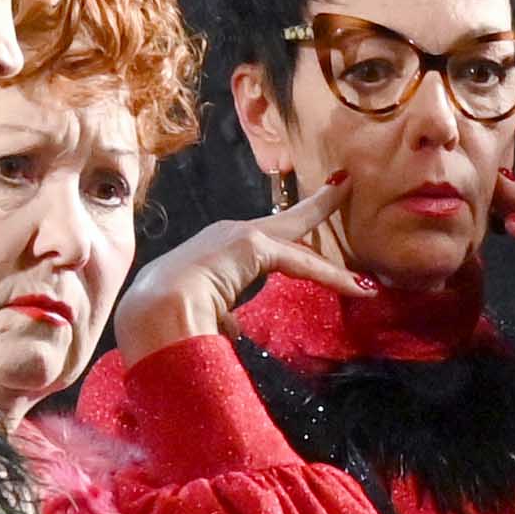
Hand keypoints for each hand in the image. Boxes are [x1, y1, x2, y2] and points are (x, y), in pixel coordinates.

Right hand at [112, 196, 367, 358]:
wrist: (154, 314)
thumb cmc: (168, 320)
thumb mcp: (200, 317)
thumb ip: (221, 317)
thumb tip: (232, 329)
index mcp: (213, 255)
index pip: (260, 246)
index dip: (288, 247)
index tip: (306, 251)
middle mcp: (225, 236)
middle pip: (284, 221)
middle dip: (314, 205)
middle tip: (340, 184)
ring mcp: (237, 236)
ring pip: (296, 232)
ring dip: (325, 214)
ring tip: (349, 194)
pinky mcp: (251, 246)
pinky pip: (302, 264)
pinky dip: (332, 276)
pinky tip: (360, 287)